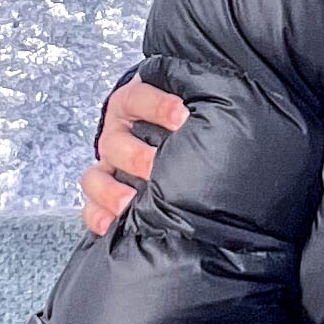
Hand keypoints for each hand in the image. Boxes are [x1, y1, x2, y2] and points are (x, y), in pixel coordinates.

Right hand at [80, 78, 188, 234]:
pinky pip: (92, 209)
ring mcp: (110, 167)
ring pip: (95, 178)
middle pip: (114, 143)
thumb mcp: (189, 105)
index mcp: (135, 106)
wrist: (177, 137)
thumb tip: (232, 106)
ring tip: (131, 201)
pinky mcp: (105, 196)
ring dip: (112, 191)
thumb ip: (200, 105)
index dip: (157, 107)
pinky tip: (112, 224)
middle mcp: (119, 136)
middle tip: (157, 165)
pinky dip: (99, 217)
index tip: (181, 116)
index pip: (137, 99)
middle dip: (137, 156)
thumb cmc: (186, 121)